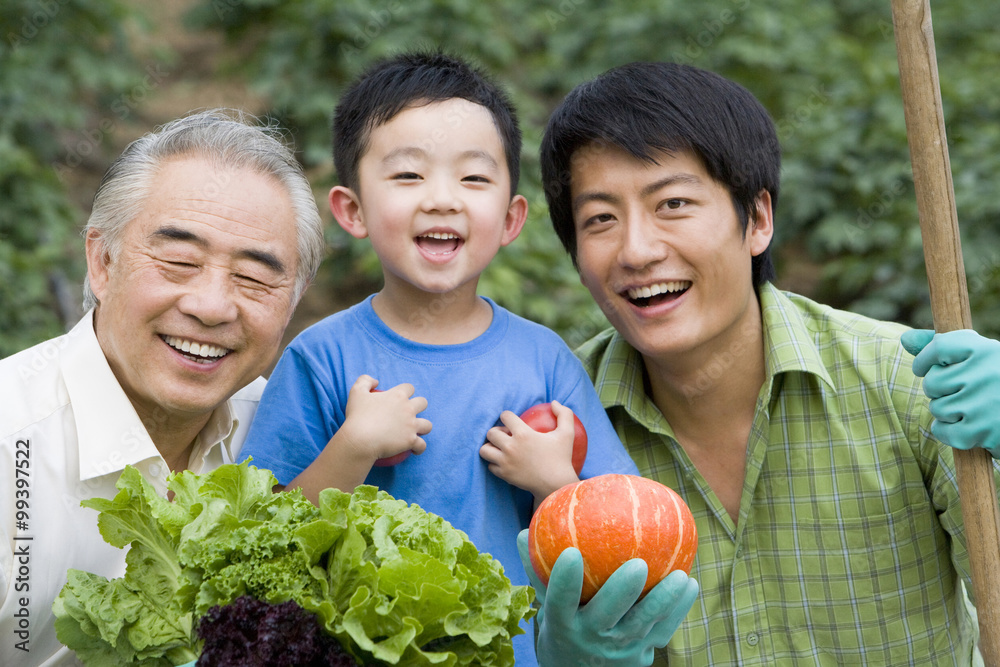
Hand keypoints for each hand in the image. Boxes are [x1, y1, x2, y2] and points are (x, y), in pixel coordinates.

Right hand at [340, 375, 431, 461]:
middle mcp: (408, 409)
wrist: (360, 440)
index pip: (409, 388)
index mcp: (397, 395)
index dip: (406, 391)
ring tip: (416, 432)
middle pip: (423, 403)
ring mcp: (411, 425)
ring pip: (427, 425)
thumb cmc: (357, 416)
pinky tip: (415, 449)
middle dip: (419, 406)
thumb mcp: (356, 392)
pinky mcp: (411, 441)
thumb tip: (376, 381)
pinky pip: (422, 445)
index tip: (400, 398)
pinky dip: (419, 447)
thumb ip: (365, 381)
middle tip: (408, 414)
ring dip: (423, 427)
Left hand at [480, 401, 578, 499]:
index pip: (505, 416)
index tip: (512, 422)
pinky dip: (495, 463)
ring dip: (491, 447)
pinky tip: (505, 462)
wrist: (556, 486)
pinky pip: (490, 465)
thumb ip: (564, 414)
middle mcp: (510, 447)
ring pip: (484, 450)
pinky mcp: (504, 475)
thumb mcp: (567, 434)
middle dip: (497, 432)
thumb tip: (554, 402)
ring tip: (501, 448)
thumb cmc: (562, 458)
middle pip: (491, 432)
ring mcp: (505, 462)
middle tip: (507, 436)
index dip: (508, 416)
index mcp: (523, 434)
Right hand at [517, 530, 698, 665]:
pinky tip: (689, 583)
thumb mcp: (544, 606)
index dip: (563, 581)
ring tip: (681, 577)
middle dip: (622, 592)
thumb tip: (525, 531)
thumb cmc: (561, 627)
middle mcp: (590, 638)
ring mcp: (618, 651)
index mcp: (561, 623)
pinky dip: (678, 610)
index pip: (559, 601)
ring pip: (643, 624)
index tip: (570, 554)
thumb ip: (538, 570)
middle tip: (637, 565)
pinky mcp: (641, 655)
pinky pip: (663, 631)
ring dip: (664, 601)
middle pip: (607, 615)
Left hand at [901, 329, 999, 456]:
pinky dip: (947, 431)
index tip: (923, 368)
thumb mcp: (980, 357)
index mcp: (986, 350)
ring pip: (936, 407)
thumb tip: (904, 339)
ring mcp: (985, 403)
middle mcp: (986, 373)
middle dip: (939, 390)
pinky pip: (942, 430)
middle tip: (958, 392)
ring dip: (945, 412)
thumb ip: (942, 347)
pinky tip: (964, 427)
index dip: (924, 359)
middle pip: (932, 381)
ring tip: (968, 410)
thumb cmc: (999, 382)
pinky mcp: (983, 431)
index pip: (938, 346)